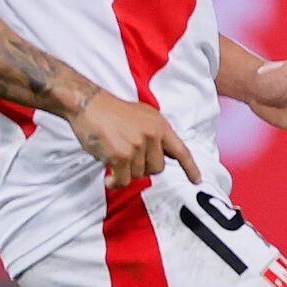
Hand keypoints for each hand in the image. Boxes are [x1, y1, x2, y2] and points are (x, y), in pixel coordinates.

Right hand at [71, 87, 201, 188]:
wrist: (89, 104)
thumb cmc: (112, 111)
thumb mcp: (144, 116)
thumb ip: (156, 134)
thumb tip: (166, 154)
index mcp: (160, 126)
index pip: (181, 151)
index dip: (190, 168)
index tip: (197, 180)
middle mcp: (152, 135)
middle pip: (157, 168)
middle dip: (143, 168)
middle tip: (128, 158)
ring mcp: (137, 145)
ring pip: (139, 174)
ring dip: (126, 172)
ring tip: (115, 158)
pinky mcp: (121, 155)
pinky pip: (123, 180)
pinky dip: (115, 182)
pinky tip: (109, 177)